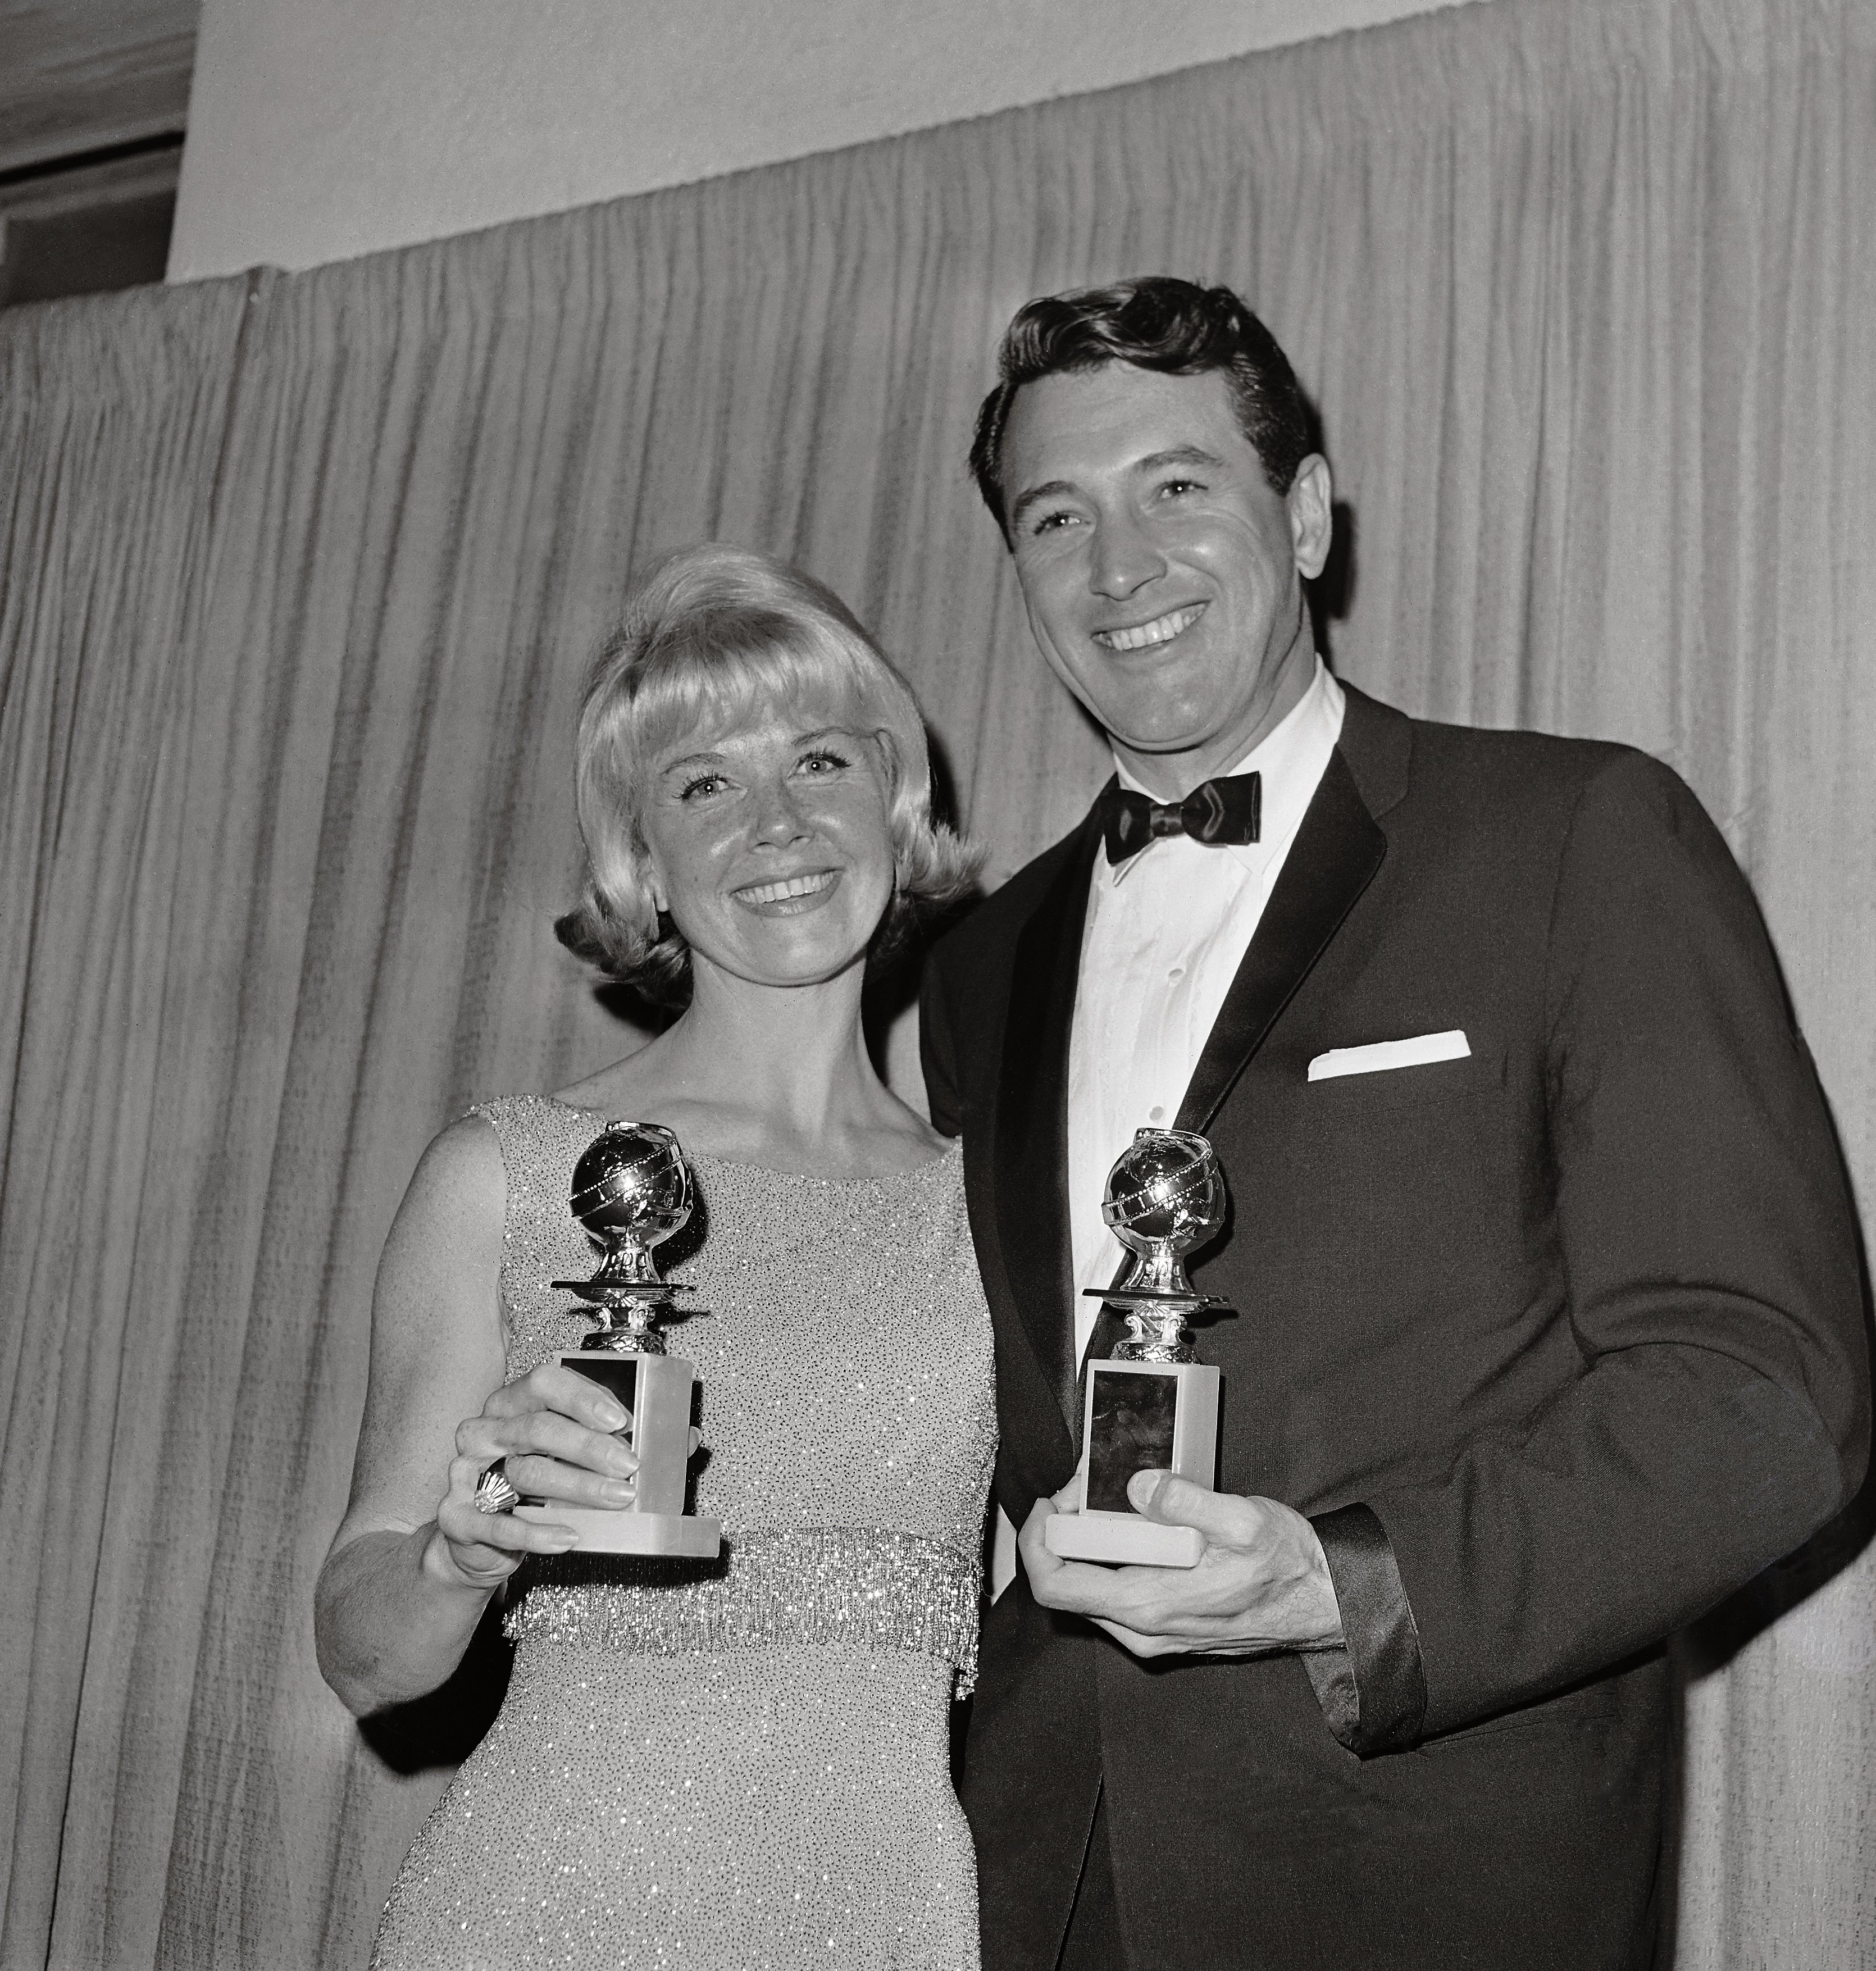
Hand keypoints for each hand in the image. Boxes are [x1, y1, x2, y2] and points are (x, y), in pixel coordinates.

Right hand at [428, 1363, 698, 1587]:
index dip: (584, 1398)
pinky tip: (570, 1537)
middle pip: (538, 1428)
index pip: (545, 1383)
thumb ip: (623, 1444)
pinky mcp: (456, 1515)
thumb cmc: (535, 1489)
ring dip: (577, 1486)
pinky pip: (496, 1522)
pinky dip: (537, 1532)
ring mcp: (465, 1470)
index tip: (623, 1421)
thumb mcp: (575, 1460)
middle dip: (590, 1447)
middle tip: (631, 1466)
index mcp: (514, 1403)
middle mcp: (486, 1429)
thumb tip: (686, 1439)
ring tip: (618, 1498)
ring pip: (525, 1472)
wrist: (477, 1541)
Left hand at [1019, 1469, 1344, 1659]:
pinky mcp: (1167, 1628)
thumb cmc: (1287, 1566)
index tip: (1051, 1501)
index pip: (1056, 1587)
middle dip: (1063, 1532)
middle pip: (1067, 1587)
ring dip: (1087, 1545)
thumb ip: (1186, 1500)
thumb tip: (1136, 1484)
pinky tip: (1133, 1526)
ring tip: (1106, 1499)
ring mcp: (1154, 1635)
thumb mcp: (1243, 1520)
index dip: (1038, 1541)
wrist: (1323, 1604)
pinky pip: (1116, 1596)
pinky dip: (1110, 1559)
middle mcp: (1143, 1630)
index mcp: (1149, 1605)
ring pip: (1090, 1592)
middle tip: (1084, 1488)